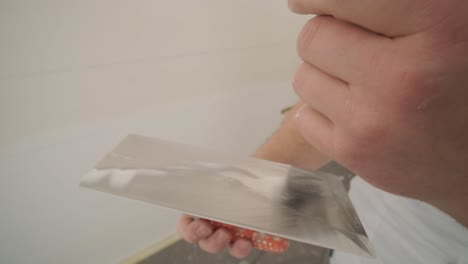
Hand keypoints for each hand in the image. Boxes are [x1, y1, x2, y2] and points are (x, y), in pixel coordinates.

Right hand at [176, 102, 328, 257]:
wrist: (283, 164)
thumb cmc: (256, 166)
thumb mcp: (237, 169)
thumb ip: (225, 178)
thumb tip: (211, 183)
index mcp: (209, 201)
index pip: (189, 219)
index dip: (189, 227)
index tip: (200, 225)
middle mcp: (221, 216)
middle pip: (204, 238)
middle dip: (208, 240)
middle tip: (219, 233)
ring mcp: (239, 226)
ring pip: (227, 245)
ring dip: (230, 247)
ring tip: (240, 242)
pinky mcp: (259, 232)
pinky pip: (253, 245)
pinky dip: (255, 246)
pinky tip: (260, 241)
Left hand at [289, 0, 467, 222]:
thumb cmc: (461, 81)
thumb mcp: (449, 23)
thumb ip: (398, 7)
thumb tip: (329, 4)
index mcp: (439, 26)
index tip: (301, 2)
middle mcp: (402, 75)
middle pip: (313, 37)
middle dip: (327, 39)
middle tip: (355, 51)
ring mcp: (373, 120)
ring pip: (303, 78)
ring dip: (323, 77)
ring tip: (361, 86)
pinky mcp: (354, 153)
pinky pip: (303, 118)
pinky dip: (322, 113)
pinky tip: (355, 115)